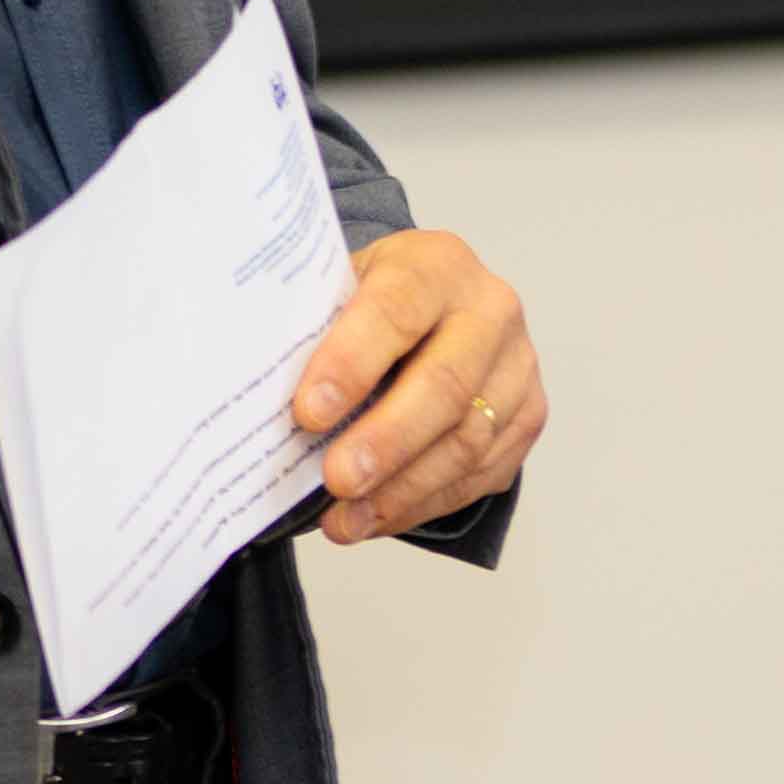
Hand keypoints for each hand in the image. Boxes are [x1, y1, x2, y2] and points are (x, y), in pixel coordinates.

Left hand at [295, 227, 540, 545]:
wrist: (437, 304)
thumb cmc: (373, 301)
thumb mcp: (341, 288)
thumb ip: (311, 328)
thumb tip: (255, 392)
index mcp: (436, 264)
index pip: (395, 312)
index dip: (351, 364)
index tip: (307, 414)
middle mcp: (490, 311)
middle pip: (444, 386)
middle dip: (385, 441)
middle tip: (335, 481)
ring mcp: (518, 367)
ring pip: (466, 440)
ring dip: (401, 489)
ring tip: (346, 519)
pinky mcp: (527, 417)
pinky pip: (479, 473)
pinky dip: (422, 503)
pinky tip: (376, 518)